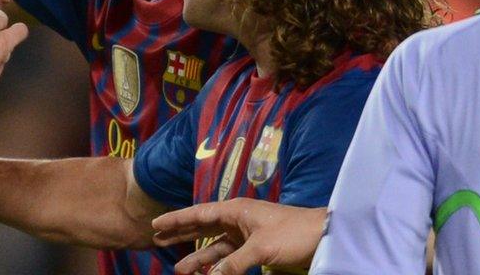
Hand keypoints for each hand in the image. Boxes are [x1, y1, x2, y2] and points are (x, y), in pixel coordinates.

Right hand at [150, 199, 324, 274]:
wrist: (323, 237)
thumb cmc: (292, 233)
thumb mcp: (260, 248)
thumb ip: (233, 264)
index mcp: (235, 210)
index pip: (198, 214)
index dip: (176, 220)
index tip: (156, 224)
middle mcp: (236, 220)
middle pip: (201, 227)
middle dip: (180, 235)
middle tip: (157, 241)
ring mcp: (245, 235)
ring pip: (214, 246)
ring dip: (198, 257)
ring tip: (179, 269)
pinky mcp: (255, 248)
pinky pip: (229, 256)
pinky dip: (217, 265)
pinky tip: (206, 273)